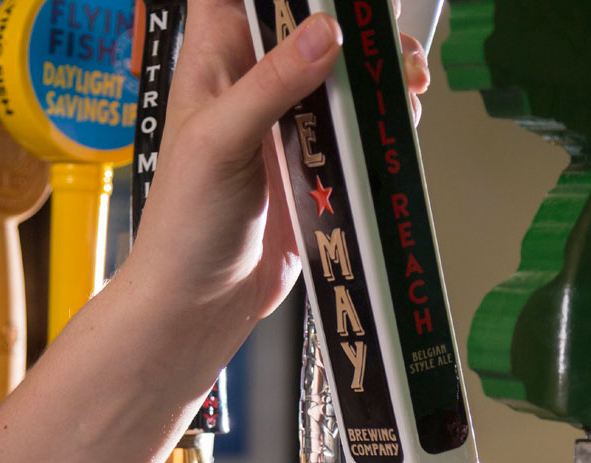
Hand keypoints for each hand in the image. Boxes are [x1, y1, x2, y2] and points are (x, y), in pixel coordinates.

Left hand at [124, 1, 431, 341]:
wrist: (201, 306)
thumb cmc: (184, 226)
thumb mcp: (220, 142)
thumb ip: (271, 83)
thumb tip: (324, 32)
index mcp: (215, 61)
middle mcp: (252, 82)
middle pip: (307, 21)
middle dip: (353, 19)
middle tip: (385, 32)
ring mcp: (288, 122)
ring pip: (342, 71)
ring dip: (380, 67)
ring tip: (406, 77)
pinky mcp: (318, 162)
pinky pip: (358, 123)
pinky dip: (386, 114)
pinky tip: (402, 115)